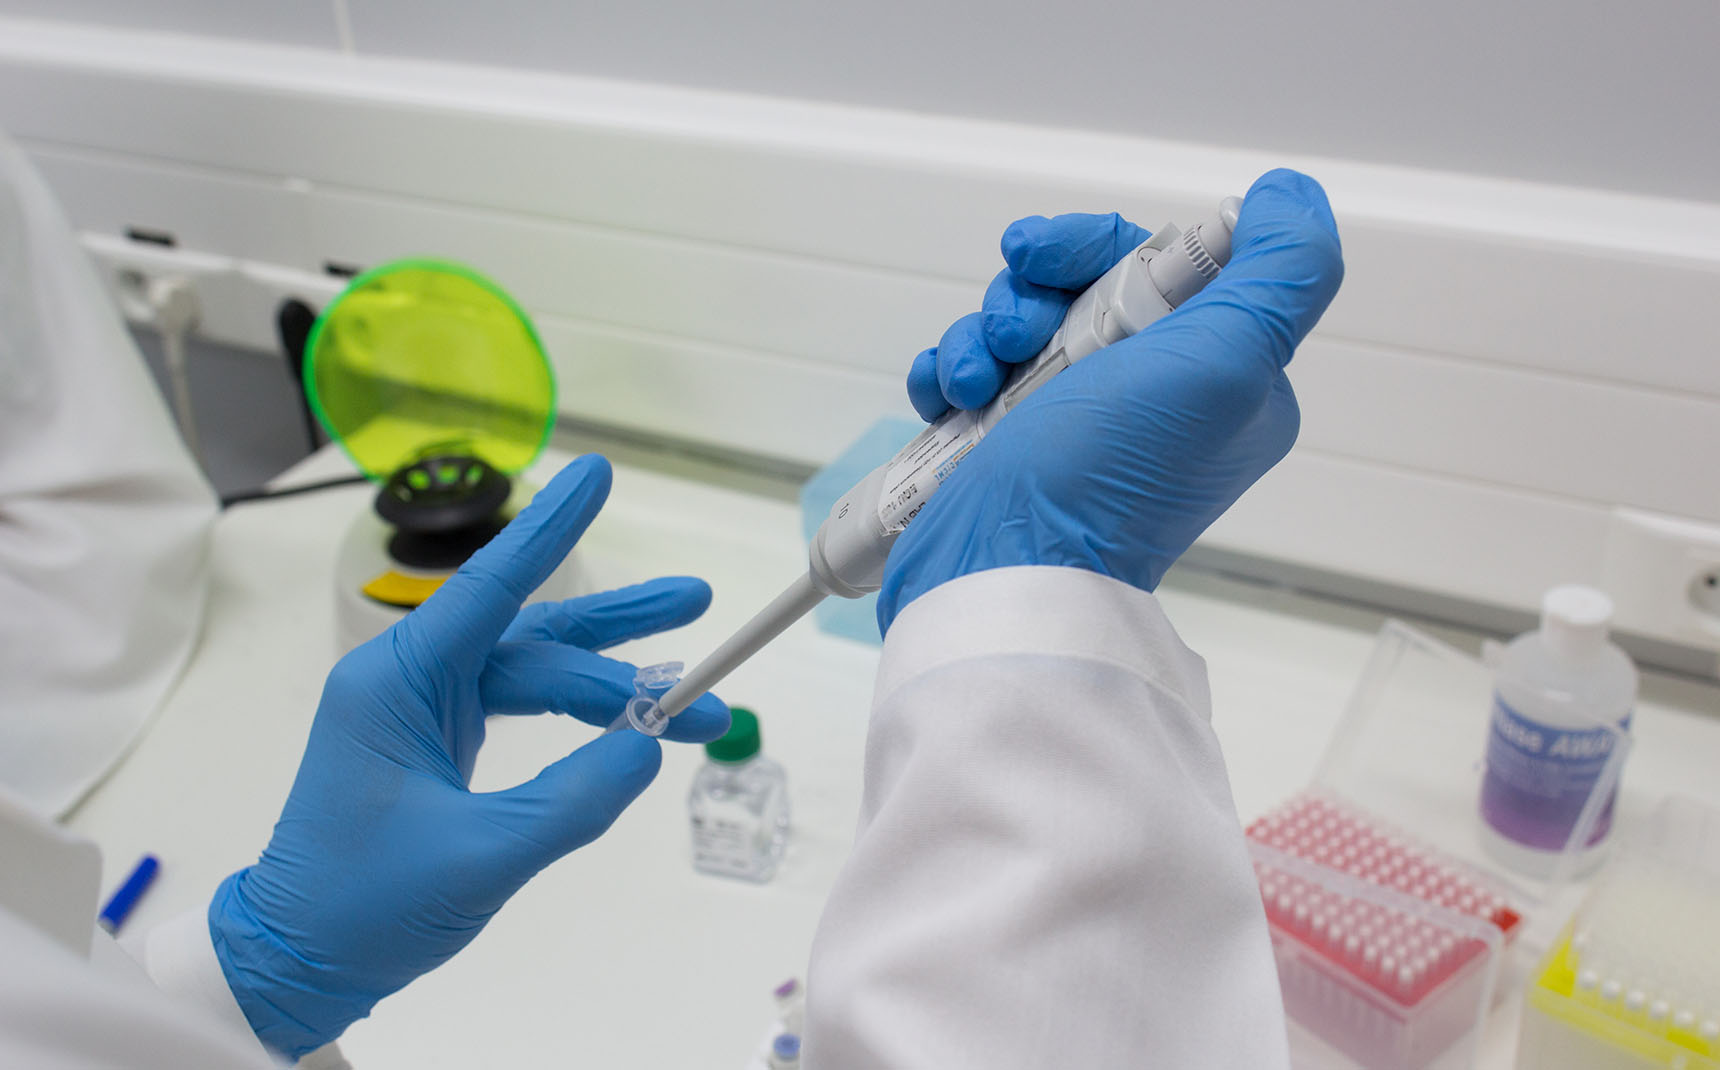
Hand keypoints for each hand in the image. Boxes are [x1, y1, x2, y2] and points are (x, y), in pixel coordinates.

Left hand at [209, 455, 729, 1056]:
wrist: (296, 961)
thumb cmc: (363, 905)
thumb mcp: (479, 858)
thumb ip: (571, 801)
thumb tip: (645, 748)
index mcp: (398, 683)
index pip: (489, 587)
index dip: (550, 529)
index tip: (600, 472)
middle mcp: (410, 680)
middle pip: (532, 632)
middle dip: (618, 627)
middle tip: (698, 599)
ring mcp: (426, 711)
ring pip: (535, 672)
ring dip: (611, 681)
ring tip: (691, 686)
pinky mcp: (441, 744)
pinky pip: (523, 709)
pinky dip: (579, 717)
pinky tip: (631, 724)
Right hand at [880, 168, 1342, 627]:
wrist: (1006, 572)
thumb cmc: (1108, 473)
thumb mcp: (1225, 360)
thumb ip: (1282, 271)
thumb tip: (1291, 195)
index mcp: (1216, 377)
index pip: (1162, 266)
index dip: (1096, 247)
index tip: (1048, 258)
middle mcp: (1149, 400)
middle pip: (1081, 289)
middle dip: (1028, 293)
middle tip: (1012, 332)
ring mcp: (1072, 426)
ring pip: (1019, 329)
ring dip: (981, 336)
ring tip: (971, 383)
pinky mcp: (1007, 449)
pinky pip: (972, 377)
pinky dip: (947, 373)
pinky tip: (941, 394)